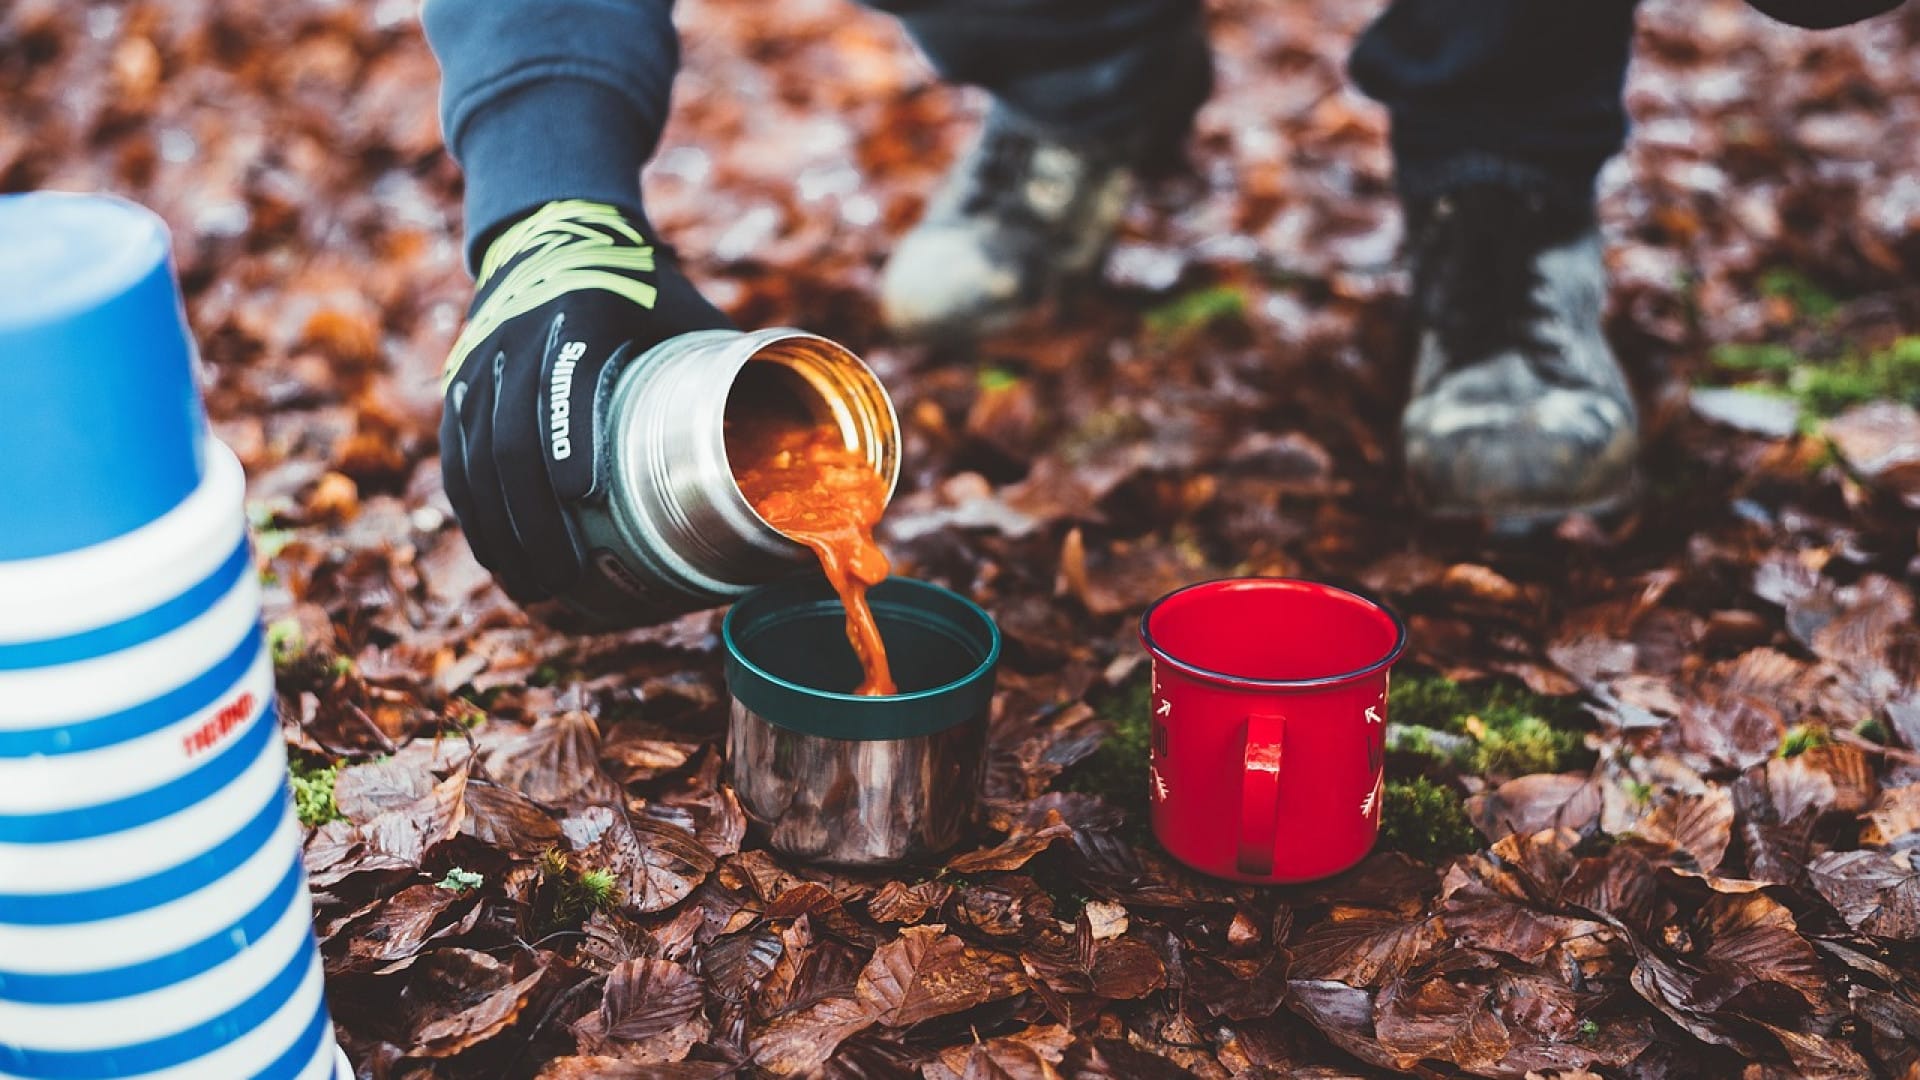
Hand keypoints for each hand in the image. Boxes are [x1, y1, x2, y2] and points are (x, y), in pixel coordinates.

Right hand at [440, 199, 731, 603]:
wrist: (556, 230)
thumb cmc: (644, 288)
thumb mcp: (688, 311)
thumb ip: (736, 369)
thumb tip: (808, 448)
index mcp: (580, 311)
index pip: (565, 376)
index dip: (568, 436)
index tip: (583, 494)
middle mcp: (516, 337)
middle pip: (510, 435)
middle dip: (532, 515)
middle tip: (565, 576)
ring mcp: (480, 363)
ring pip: (474, 456)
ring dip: (500, 529)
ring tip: (531, 588)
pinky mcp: (459, 386)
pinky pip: (457, 458)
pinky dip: (476, 514)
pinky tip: (498, 559)